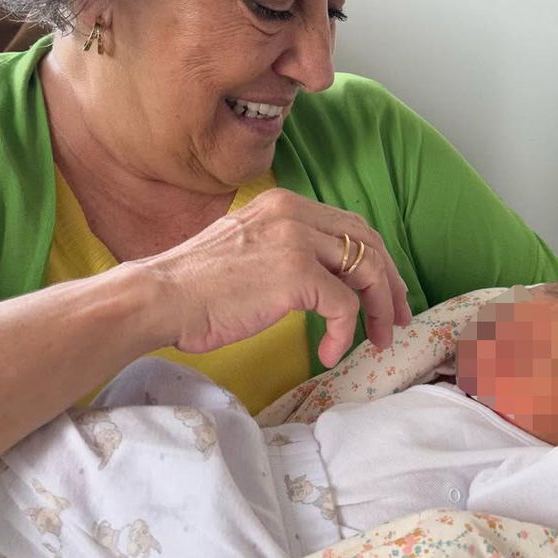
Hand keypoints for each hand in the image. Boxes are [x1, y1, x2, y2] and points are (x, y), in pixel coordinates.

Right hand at [134, 188, 411, 367]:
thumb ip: (282, 250)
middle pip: (368, 243)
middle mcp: (294, 213)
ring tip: (375, 340)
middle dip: (390, 284)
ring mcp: (296, 240)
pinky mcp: (295, 274)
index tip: (383, 294)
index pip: (349, 226)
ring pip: (367, 271)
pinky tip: (330, 353)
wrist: (160, 297)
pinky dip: (345, 333)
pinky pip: (344, 306)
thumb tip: (318, 278)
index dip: (375, 261)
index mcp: (283, 204)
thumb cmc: (193, 288)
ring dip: (379, 309)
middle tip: (396, 319)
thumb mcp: (245, 249)